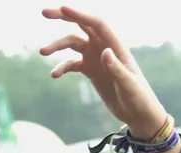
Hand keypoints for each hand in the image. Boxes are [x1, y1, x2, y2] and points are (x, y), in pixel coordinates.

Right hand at [40, 8, 166, 139]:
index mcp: (116, 46)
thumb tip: (104, 52)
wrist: (138, 114)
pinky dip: (62, 67)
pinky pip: (72, 64)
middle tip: (44, 13)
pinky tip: (54, 75)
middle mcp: (104, 47)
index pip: (96, 23)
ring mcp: (96, 57)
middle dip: (64, 16)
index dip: (80, 14)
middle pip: (82, 24)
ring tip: (42, 52)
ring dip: (57, 46)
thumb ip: (117, 69)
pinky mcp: (91, 70)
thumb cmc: (139, 98)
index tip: (63, 8)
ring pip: (72, 43)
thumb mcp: (129, 86)